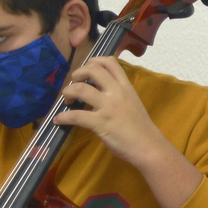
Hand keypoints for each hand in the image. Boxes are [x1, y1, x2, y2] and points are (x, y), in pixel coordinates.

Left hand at [54, 56, 202, 207]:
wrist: (148, 147)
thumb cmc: (141, 128)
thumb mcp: (132, 103)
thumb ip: (117, 95)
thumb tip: (97, 94)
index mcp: (126, 87)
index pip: (110, 62)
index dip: (94, 61)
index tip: (86, 70)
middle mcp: (117, 92)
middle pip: (92, 70)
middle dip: (78, 73)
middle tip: (74, 84)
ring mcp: (108, 107)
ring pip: (81, 89)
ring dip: (68, 92)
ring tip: (66, 100)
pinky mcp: (100, 123)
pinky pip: (76, 115)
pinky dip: (63, 117)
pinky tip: (58, 120)